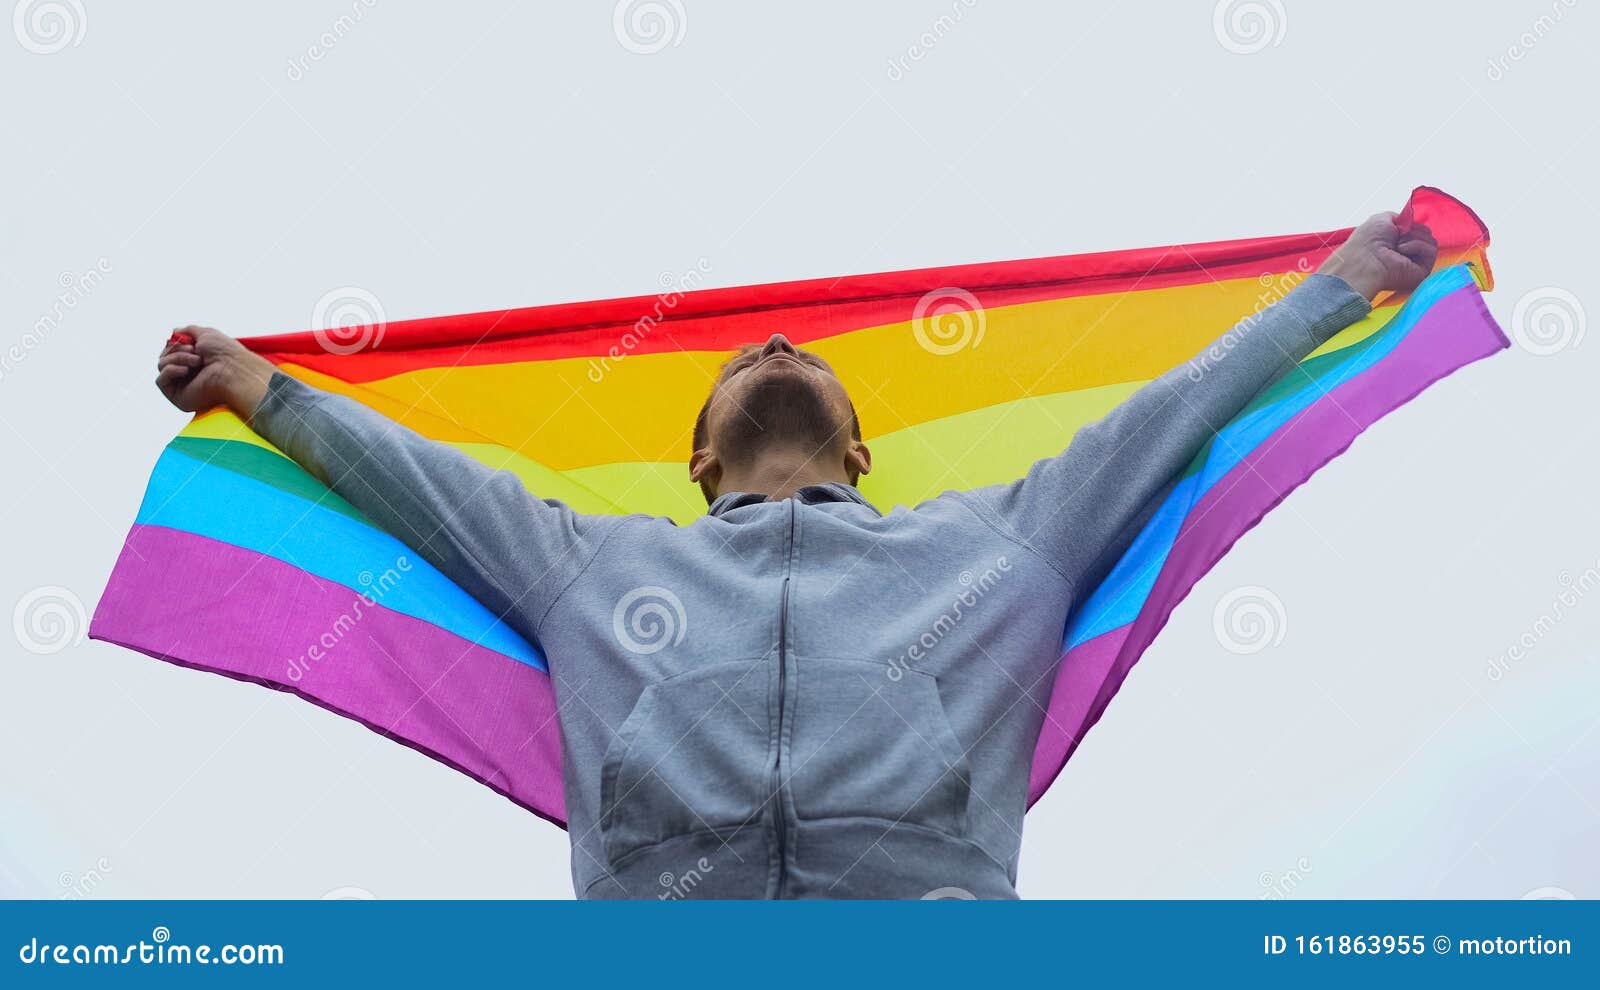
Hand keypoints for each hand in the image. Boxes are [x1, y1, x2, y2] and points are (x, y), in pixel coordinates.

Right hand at [156, 325, 275, 416]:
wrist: (233, 370)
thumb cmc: (225, 352)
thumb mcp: (205, 333)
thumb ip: (188, 331)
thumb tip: (174, 331)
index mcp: (194, 361)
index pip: (171, 349)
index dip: (176, 343)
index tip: (191, 342)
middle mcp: (188, 374)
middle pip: (164, 356)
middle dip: (177, 349)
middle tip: (195, 351)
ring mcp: (182, 387)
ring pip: (161, 365)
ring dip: (177, 358)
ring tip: (197, 361)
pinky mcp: (178, 397)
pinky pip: (160, 380)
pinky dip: (171, 370)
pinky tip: (185, 370)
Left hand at [1317, 211, 1438, 301]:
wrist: (1365, 259)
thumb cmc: (1368, 240)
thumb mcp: (1382, 219)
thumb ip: (1399, 218)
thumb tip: (1410, 219)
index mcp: (1397, 244)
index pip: (1416, 229)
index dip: (1410, 224)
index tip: (1398, 226)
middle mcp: (1406, 255)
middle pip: (1426, 233)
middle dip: (1412, 230)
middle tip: (1396, 237)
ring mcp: (1415, 265)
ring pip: (1431, 241)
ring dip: (1413, 237)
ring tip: (1397, 245)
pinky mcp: (1423, 272)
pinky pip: (1431, 250)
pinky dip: (1417, 246)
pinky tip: (1401, 251)